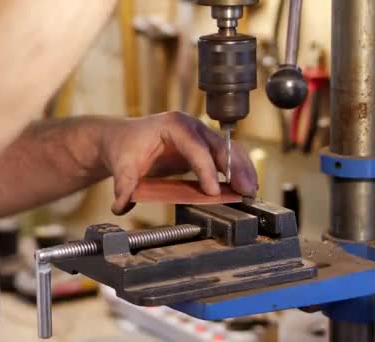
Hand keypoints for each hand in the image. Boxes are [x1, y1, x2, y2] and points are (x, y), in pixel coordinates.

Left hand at [100, 112, 257, 214]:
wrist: (124, 139)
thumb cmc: (126, 147)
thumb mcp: (122, 166)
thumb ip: (124, 186)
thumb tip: (122, 205)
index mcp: (173, 125)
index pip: (195, 147)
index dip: (206, 170)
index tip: (213, 191)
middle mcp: (192, 126)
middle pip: (220, 145)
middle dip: (235, 168)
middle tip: (245, 190)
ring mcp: (201, 135)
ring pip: (229, 149)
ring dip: (242, 169)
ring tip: (251, 190)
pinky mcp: (205, 147)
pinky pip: (227, 157)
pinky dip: (238, 171)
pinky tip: (245, 187)